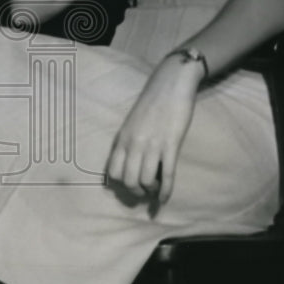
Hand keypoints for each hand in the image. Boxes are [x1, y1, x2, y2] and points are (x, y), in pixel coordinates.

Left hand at [105, 56, 203, 203]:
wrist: (171, 84)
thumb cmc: (152, 101)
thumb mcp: (133, 122)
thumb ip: (129, 141)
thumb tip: (130, 163)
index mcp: (122, 138)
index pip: (112, 172)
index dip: (120, 184)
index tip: (130, 184)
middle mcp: (134, 143)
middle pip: (128, 180)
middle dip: (136, 191)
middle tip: (145, 190)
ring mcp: (153, 145)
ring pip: (146, 181)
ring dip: (151, 191)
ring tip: (156, 188)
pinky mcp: (171, 145)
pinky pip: (168, 175)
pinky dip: (166, 192)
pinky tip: (165, 199)